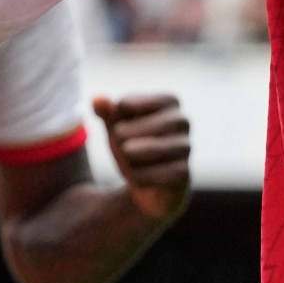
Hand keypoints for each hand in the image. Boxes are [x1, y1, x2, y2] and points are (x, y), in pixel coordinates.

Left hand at [93, 93, 191, 220]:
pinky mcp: (184, 172)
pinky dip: (140, 176)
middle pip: (142, 125)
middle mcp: (182, 120)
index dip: (115, 118)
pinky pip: (157, 173)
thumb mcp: (116, 127)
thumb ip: (107, 112)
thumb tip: (98, 100)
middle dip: (122, 138)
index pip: (126, 104)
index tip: (121, 124)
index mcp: (168, 101)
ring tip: (129, 159)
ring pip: (151, 149)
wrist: (147, 182)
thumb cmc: (133, 145)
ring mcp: (186, 146)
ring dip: (130, 158)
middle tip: (123, 146)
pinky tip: (136, 176)